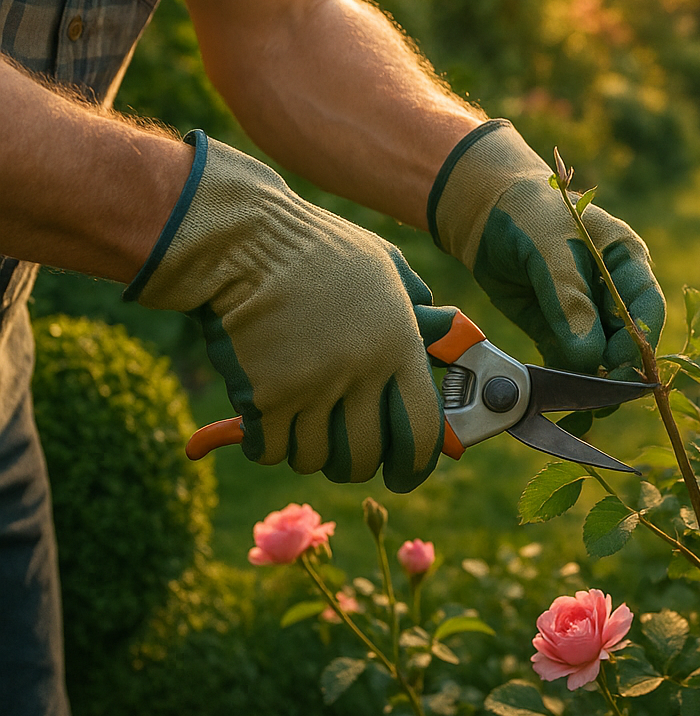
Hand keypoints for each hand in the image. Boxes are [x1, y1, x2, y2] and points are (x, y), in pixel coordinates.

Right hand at [127, 132, 453, 492]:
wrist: (244, 239)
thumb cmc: (314, 248)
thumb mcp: (383, 265)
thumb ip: (414, 303)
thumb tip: (440, 328)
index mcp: (399, 343)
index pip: (421, 431)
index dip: (415, 465)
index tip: (405, 475)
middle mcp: (362, 371)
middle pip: (364, 456)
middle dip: (353, 464)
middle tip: (341, 452)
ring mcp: (313, 387)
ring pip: (315, 459)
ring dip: (306, 450)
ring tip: (299, 421)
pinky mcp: (264, 397)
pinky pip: (270, 450)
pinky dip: (266, 443)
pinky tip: (263, 420)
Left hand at [429, 122, 663, 373]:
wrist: (484, 214)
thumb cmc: (528, 215)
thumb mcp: (550, 249)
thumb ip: (570, 300)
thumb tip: (590, 357)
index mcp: (627, 260)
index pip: (647, 307)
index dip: (641, 342)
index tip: (623, 369)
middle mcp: (613, 290)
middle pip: (628, 340)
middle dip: (615, 369)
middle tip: (597, 396)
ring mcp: (587, 313)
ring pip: (599, 356)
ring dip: (588, 379)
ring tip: (572, 397)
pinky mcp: (558, 330)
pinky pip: (568, 361)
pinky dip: (562, 377)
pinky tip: (551, 386)